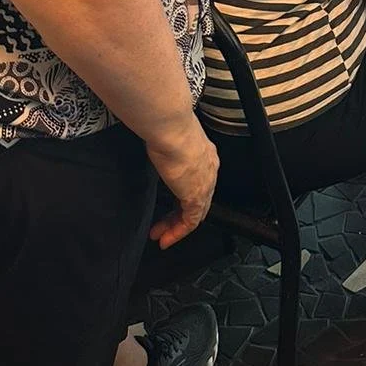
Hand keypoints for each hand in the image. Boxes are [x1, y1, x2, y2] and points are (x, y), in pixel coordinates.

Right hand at [147, 119, 218, 249]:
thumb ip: (166, 150)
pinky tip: (165, 238)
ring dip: (176, 227)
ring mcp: (205, 184)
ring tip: (160, 236)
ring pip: (195, 214)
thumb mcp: (168, 141)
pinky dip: (177, 232)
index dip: (184, 195)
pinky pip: (190, 222)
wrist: (172, 129)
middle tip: (163, 226)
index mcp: (205, 154)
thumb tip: (156, 150)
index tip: (170, 204)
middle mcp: (209, 170)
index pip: (198, 181)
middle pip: (198, 200)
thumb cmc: (167, 128)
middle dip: (178, 215)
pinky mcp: (196, 196)